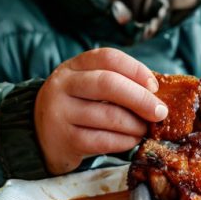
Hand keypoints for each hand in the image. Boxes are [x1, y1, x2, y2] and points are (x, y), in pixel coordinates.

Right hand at [35, 48, 166, 174]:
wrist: (41, 137)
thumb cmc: (78, 107)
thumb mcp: (88, 87)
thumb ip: (117, 83)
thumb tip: (158, 94)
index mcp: (74, 66)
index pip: (108, 58)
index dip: (136, 69)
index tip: (154, 86)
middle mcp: (63, 85)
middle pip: (108, 84)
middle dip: (140, 98)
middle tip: (160, 112)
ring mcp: (60, 113)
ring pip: (108, 115)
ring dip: (135, 124)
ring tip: (145, 128)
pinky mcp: (64, 140)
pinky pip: (102, 140)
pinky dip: (124, 141)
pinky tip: (132, 140)